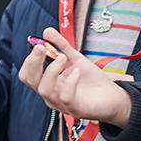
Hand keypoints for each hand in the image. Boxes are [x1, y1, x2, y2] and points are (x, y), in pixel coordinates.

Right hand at [17, 27, 131, 126]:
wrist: (113, 95)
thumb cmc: (91, 80)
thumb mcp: (75, 58)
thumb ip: (60, 45)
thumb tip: (46, 31)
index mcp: (47, 82)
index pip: (27, 75)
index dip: (29, 60)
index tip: (39, 46)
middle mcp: (51, 94)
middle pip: (31, 81)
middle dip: (34, 62)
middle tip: (42, 47)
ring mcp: (61, 103)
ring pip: (45, 89)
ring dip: (52, 70)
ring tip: (63, 57)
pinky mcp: (75, 109)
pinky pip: (65, 97)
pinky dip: (70, 82)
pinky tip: (77, 71)